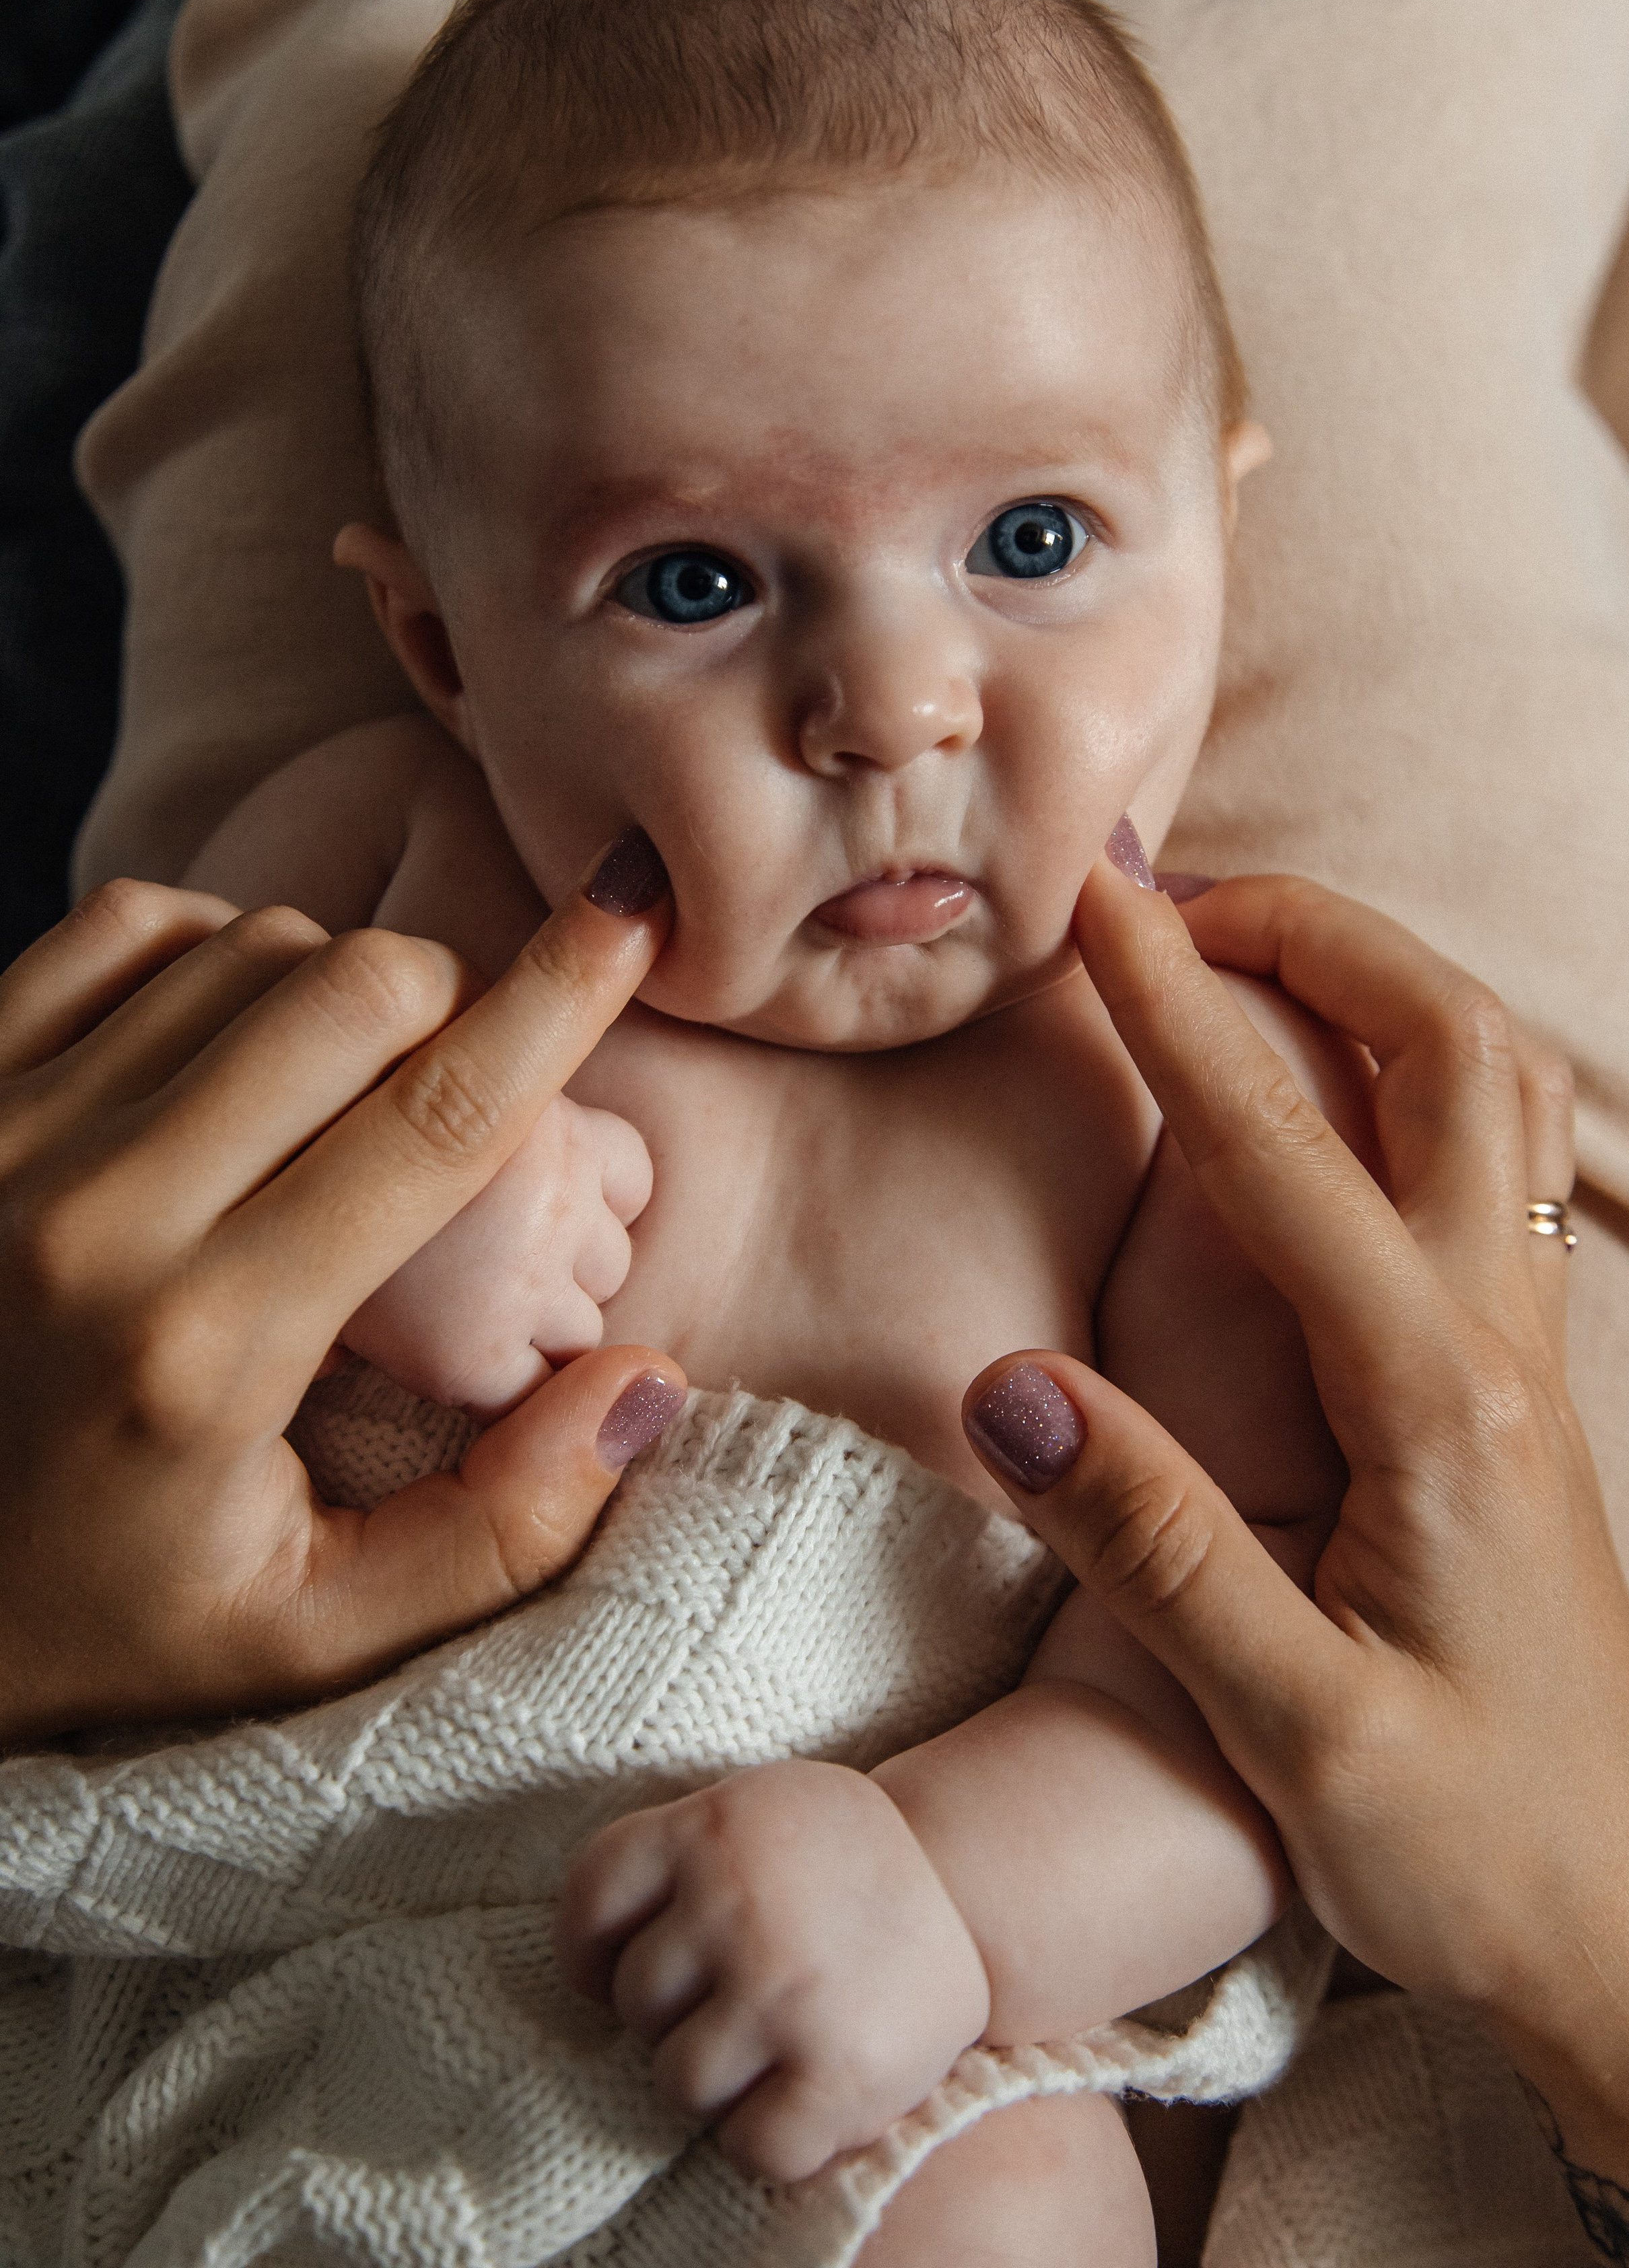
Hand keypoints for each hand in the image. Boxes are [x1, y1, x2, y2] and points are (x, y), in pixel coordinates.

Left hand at [0, 864, 684, 1745]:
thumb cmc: (109, 1611)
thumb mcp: (315, 1631)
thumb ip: (504, 1526)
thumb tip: (650, 1380)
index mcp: (210, 1349)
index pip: (436, 1120)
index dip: (559, 1000)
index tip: (636, 911)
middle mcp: (96, 1219)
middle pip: (352, 989)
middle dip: (455, 1000)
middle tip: (466, 1080)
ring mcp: (4, 1135)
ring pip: (248, 944)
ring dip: (340, 985)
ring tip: (352, 1082)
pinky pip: (126, 927)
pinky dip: (217, 945)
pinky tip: (241, 1029)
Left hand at [555, 1758, 990, 2179]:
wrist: (971, 1884)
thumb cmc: (842, 1863)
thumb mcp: (757, 1812)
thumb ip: (677, 1859)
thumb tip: (588, 1971)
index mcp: (711, 1824)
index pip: (590, 1899)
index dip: (591, 1950)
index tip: (616, 1968)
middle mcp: (737, 1901)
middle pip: (636, 2000)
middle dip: (679, 2011)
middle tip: (745, 1991)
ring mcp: (782, 1989)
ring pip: (679, 2081)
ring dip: (721, 2076)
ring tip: (778, 2037)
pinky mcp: (834, 2073)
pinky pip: (749, 2146)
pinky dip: (770, 2136)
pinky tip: (807, 2088)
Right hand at [961, 865, 1628, 2209]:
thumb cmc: (1478, 1850)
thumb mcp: (1300, 1732)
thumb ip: (1156, 1548)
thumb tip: (1010, 1385)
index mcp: (1435, 1403)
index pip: (1284, 1152)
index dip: (1178, 1005)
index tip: (1091, 895)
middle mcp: (1499, 1345)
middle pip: (1449, 1050)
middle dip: (1314, 932)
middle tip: (1170, 896)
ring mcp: (1524, 1358)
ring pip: (1495, 1091)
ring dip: (1378, 981)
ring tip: (1243, 953)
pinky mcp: (1516, 1391)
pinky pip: (1491, 1166)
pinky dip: (1408, 1068)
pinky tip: (1325, 1095)